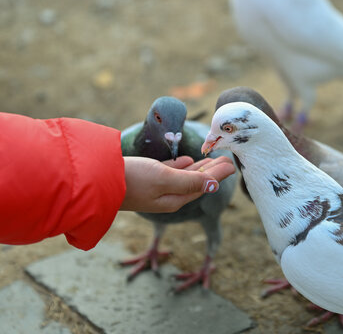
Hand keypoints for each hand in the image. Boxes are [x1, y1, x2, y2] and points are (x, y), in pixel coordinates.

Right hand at [121, 155, 235, 212]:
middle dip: (212, 171)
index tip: (232, 163)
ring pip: (184, 177)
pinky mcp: (144, 179)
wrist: (96, 180)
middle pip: (196, 182)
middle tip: (226, 159)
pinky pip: (169, 173)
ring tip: (212, 159)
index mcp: (175, 199)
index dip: (218, 174)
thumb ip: (190, 181)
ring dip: (199, 168)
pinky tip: (188, 160)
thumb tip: (214, 185)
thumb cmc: (132, 179)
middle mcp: (167, 197)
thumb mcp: (165, 179)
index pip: (203, 186)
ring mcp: (155, 188)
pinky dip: (181, 166)